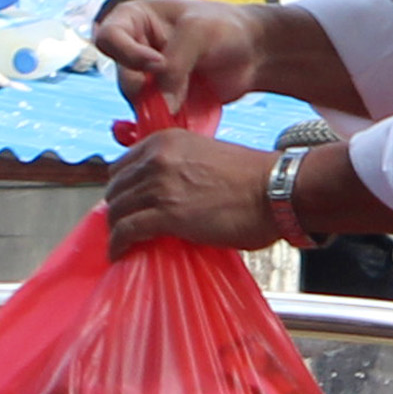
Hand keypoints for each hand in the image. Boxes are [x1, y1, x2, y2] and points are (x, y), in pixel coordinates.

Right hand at [92, 0, 267, 121]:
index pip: (108, 39)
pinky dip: (167, 124)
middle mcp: (134, 51)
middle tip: (176, 97)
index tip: (158, 64)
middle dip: (149, 91)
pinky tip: (186, 121)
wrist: (254, 52)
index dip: (128, 55)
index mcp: (134, 20)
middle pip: (125, 79)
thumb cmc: (226, 27)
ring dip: (161, 110)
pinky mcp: (162, 103)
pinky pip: (154, 120)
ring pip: (139, 104)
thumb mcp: (198, 33)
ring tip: (189, 105)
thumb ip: (175, 64)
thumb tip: (162, 105)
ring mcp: (148, 80)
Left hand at [104, 129, 275, 255]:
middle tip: (124, 227)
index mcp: (165, 140)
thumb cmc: (252, 179)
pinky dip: (118, 244)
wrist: (276, 191)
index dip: (122, 188)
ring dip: (117, 229)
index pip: (123, 165)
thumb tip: (162, 194)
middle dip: (118, 209)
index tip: (127, 204)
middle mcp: (157, 158)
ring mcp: (160, 185)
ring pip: (117, 210)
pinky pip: (127, 230)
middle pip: (116, 188)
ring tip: (122, 243)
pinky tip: (119, 253)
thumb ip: (178, 168)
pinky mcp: (166, 214)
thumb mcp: (205, 156)